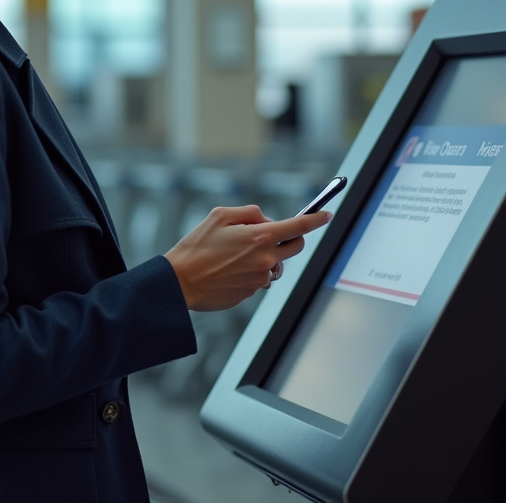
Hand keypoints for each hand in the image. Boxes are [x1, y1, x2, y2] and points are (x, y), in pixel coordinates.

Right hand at [164, 205, 330, 311]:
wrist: (180, 282)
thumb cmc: (196, 247)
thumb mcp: (219, 216)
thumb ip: (249, 212)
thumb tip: (267, 220)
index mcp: (259, 237)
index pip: (298, 226)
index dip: (315, 219)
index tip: (325, 215)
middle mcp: (266, 259)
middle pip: (295, 247)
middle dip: (291, 238)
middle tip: (274, 234)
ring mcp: (260, 278)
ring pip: (275, 263)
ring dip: (265, 257)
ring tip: (235, 255)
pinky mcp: (251, 292)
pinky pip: (259, 278)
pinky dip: (249, 271)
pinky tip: (227, 270)